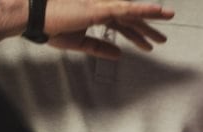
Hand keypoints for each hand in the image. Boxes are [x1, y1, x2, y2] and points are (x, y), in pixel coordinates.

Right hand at [45, 0, 174, 58]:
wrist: (34, 20)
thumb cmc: (51, 28)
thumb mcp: (81, 43)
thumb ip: (101, 48)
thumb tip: (120, 55)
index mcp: (96, 15)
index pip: (122, 25)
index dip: (136, 36)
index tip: (149, 45)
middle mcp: (101, 7)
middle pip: (130, 19)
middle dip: (147, 28)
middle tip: (162, 39)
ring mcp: (100, 6)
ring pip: (131, 11)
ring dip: (151, 15)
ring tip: (168, 18)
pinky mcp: (99, 8)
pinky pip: (126, 9)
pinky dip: (142, 10)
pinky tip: (156, 11)